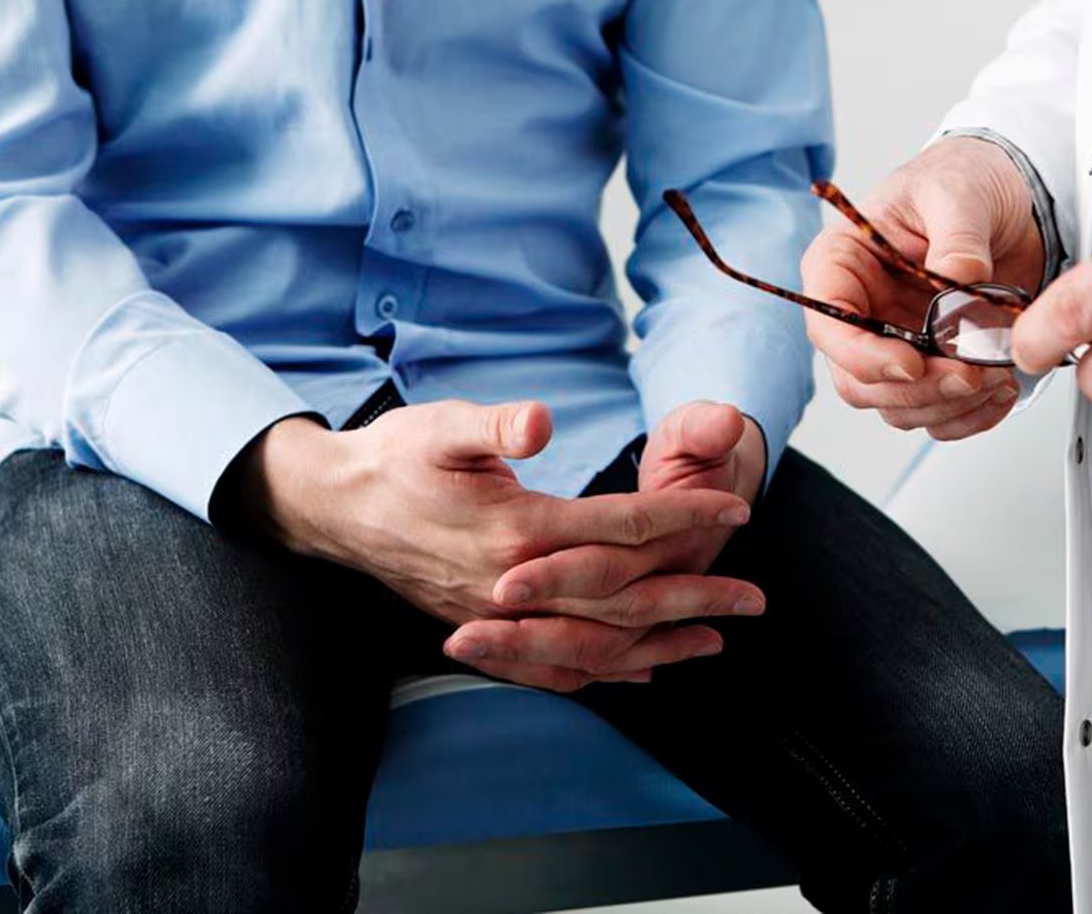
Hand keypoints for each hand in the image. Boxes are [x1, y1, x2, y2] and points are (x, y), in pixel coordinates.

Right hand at [234, 401, 761, 691]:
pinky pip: (552, 667)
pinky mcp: (483, 633)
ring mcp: (499, 617)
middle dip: (696, 596)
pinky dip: (603, 673)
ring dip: (662, 644)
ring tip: (718, 640)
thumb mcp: (442, 423)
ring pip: (596, 643)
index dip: (684, 518)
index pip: (621, 528)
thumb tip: (540, 419)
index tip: (737, 508)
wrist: (334, 507)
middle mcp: (513, 584)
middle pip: (624, 598)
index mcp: (516, 528)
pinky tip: (640, 671)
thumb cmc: (395, 457)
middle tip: (757, 597)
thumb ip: (496, 422)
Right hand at [799, 136, 1045, 439]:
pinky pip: (937, 412)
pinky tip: (1000, 391)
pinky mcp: (933, 366)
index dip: (863, 356)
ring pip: (898, 405)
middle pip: (861, 381)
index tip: (912, 363)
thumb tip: (960, 287)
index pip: (828, 326)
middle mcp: (861, 312)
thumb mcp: (958, 194)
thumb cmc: (961, 181)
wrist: (1010, 198)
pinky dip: (971, 414)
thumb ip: (957, 240)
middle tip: (970, 374)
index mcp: (843, 265)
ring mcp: (896, 343)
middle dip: (918, 388)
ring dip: (948, 405)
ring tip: (997, 376)